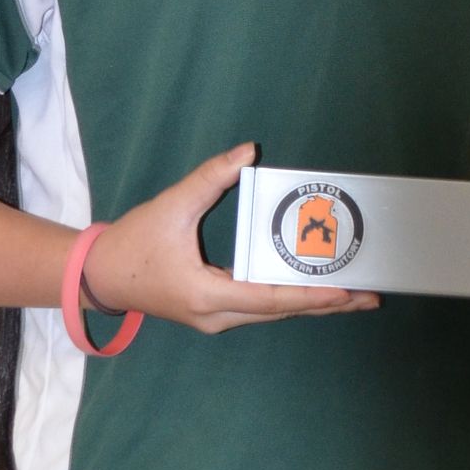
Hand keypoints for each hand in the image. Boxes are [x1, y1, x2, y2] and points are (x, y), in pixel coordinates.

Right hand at [86, 144, 379, 336]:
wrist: (99, 276)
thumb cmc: (133, 242)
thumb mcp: (171, 206)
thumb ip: (209, 178)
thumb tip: (247, 151)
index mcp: (208, 294)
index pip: (270, 299)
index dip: (311, 295)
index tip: (346, 292)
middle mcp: (218, 316)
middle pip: (281, 312)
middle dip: (326, 304)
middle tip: (370, 295)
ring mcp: (217, 319)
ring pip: (274, 313)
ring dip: (312, 304)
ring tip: (353, 296)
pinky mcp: (215, 313)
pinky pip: (262, 308)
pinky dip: (290, 299)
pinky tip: (315, 290)